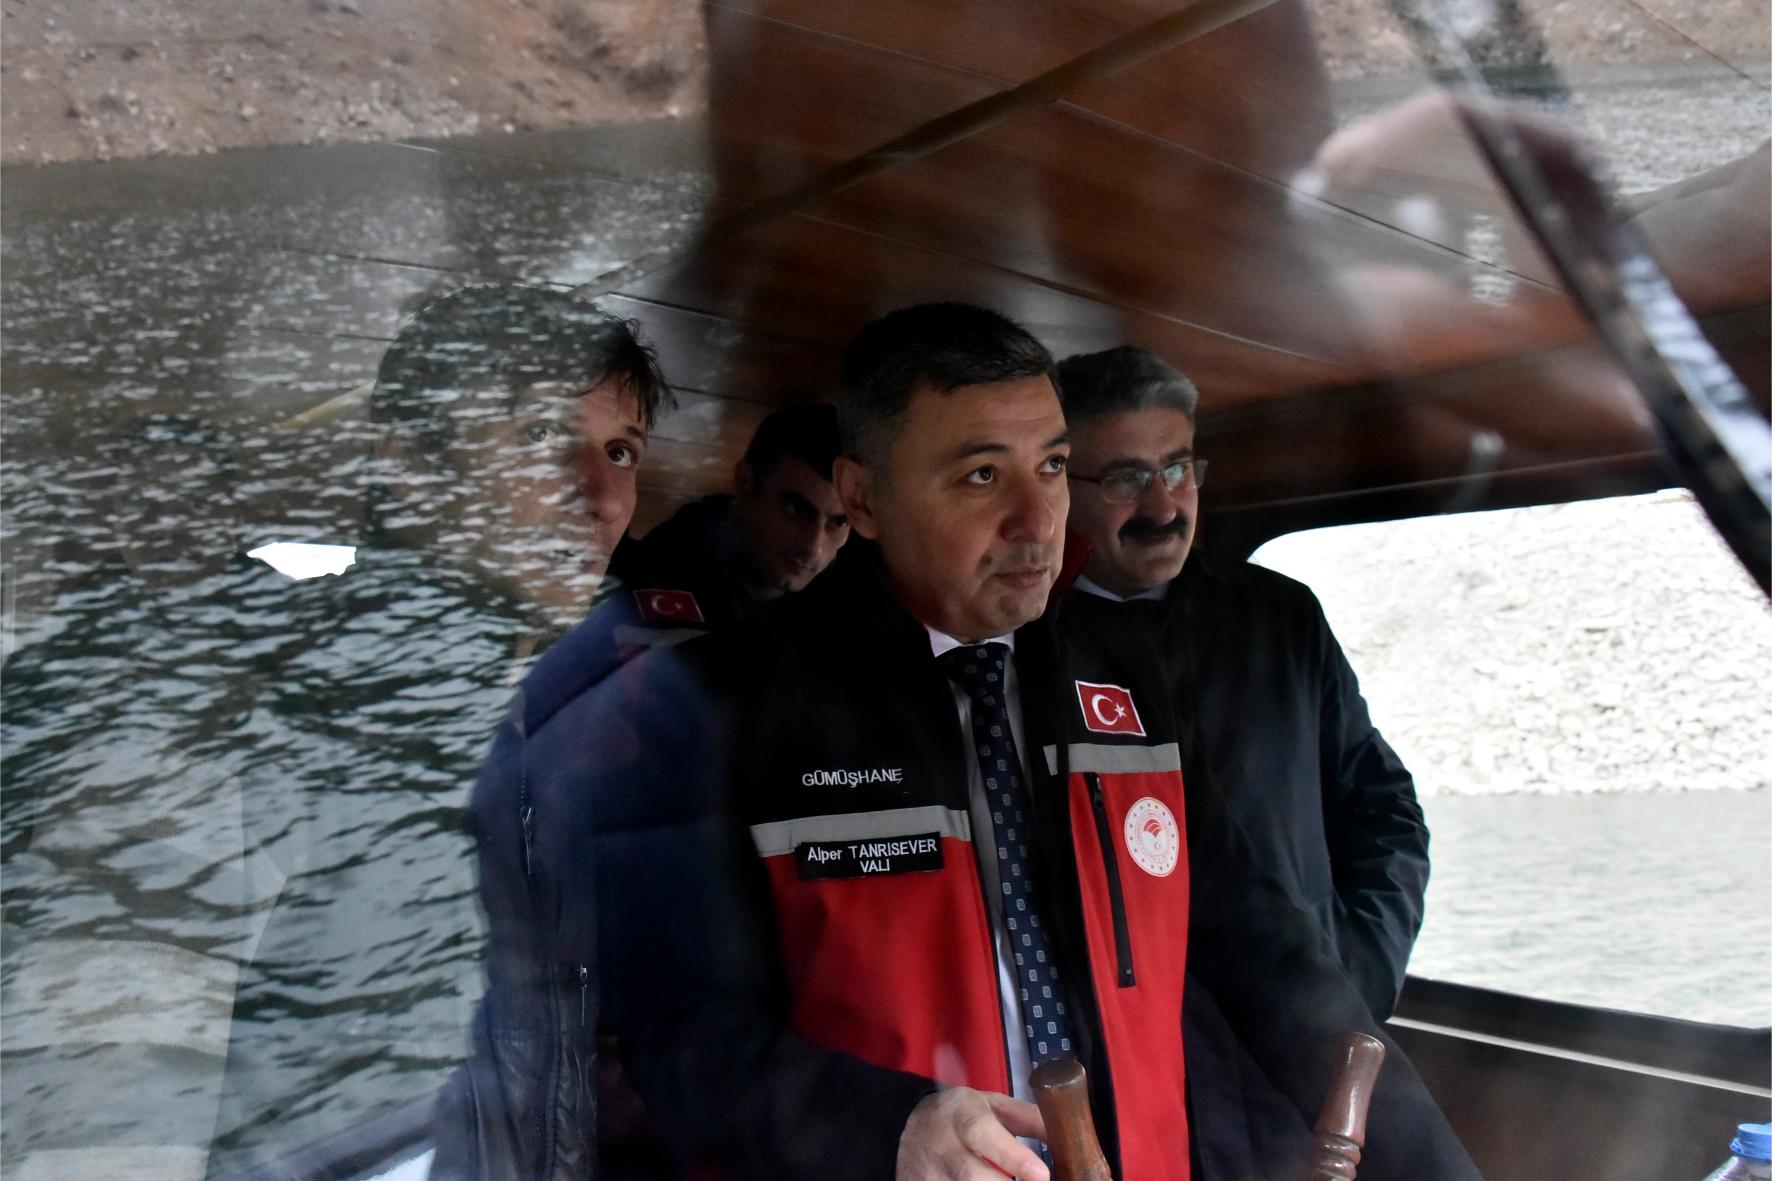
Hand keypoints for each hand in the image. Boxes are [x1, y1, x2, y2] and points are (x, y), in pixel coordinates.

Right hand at [895, 1088, 1049, 1180]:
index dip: (1013, 1157)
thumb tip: (1069, 1136)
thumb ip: (1031, 1119)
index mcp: (961, 1115)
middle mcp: (941, 1145)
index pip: (983, 1133)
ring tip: (1003, 1180)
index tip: (1041, 1174)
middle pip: (974, 1177)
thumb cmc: (961, 1117)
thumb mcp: (994, 1105)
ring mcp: (927, 1176)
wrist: (908, 1126)